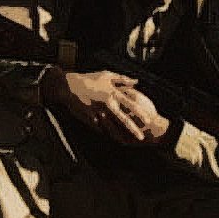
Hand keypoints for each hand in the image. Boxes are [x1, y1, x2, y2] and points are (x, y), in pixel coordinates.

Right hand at [43, 68, 166, 144]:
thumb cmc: (88, 78)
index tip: (149, 120)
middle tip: (142, 137)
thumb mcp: (106, 75)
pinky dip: (105, 132)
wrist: (68, 86)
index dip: (140, 113)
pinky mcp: (89, 117)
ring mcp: (98, 112)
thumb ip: (122, 79)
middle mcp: (107, 104)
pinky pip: (99, 126)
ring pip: (112, 126)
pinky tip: (110, 138)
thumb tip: (136, 81)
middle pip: (123, 118)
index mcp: (113, 93)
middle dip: (133, 129)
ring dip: (120, 135)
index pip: (130, 104)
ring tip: (127, 142)